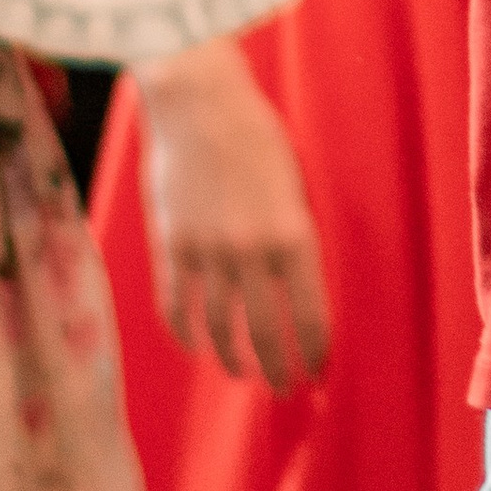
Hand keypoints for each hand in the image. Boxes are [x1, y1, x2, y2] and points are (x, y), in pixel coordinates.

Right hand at [132, 40, 330, 393]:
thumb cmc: (256, 133)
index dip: (316, 352)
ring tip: (240, 374)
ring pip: (218, 328)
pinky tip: (195, 344)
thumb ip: (294, 237)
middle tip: (285, 389)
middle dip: (278, 369)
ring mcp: (207, 251)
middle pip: (265, 332)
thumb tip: (296, 287)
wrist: (198, 101)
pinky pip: (177, 305)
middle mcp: (252, 251)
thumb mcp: (294, 184)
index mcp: (294, 234)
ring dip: (230, 360)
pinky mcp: (170, 245)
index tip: (319, 374)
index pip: (311, 314)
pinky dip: (186, 332)